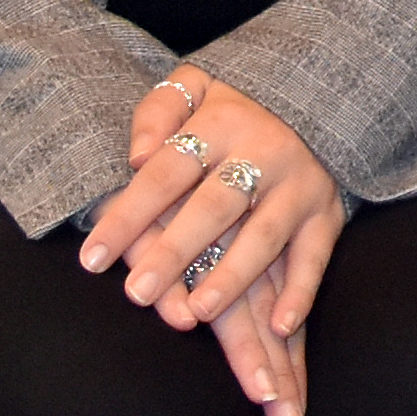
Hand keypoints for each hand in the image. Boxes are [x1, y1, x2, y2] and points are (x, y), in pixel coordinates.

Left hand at [82, 70, 347, 415]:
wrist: (315, 97)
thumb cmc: (232, 108)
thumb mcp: (193, 88)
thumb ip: (157, 112)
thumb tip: (137, 156)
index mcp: (221, 124)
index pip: (166, 171)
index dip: (129, 215)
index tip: (91, 260)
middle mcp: (264, 152)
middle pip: (215, 206)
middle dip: (175, 250)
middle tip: (137, 293)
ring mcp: (299, 185)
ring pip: (265, 234)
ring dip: (234, 276)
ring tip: (199, 312)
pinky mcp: (325, 214)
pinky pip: (316, 256)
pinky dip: (302, 293)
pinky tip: (281, 327)